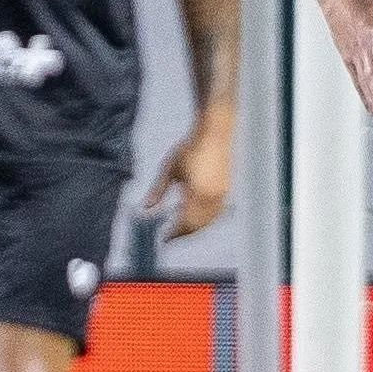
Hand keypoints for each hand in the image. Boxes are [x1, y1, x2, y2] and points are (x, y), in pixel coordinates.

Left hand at [146, 112, 232, 239]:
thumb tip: (146, 207)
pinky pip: (217, 213)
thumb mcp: (169, 169)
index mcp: (196, 194)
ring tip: (182, 228)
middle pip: (198, 225)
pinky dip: (206, 219)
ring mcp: (221, 194)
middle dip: (184, 233)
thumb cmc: (191, 147)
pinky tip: (197, 217)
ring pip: (209, 221)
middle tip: (171, 237)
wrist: (213, 132)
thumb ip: (158, 190)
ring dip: (195, 228)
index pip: (184, 223)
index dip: (174, 233)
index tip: (164, 239)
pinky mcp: (226, 189)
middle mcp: (211, 197)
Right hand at [317, 0, 372, 117]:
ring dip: (370, 96)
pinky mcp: (347, 58)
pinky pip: (356, 78)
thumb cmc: (365, 5)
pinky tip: (369, 104)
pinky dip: (362, 92)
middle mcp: (362, 47)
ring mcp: (353, 54)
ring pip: (362, 79)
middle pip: (369, 71)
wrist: (338, 1)